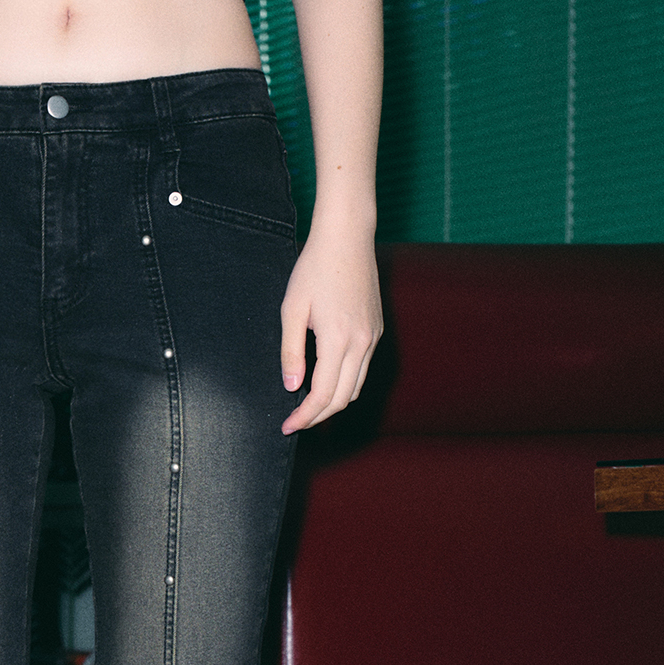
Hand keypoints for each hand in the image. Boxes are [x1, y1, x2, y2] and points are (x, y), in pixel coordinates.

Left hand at [279, 221, 382, 431]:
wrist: (347, 238)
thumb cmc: (314, 268)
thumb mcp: (292, 309)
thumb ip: (291, 351)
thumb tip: (292, 387)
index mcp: (338, 339)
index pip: (323, 395)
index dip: (304, 416)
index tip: (287, 426)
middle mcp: (362, 343)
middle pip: (342, 399)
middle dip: (318, 417)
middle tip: (295, 422)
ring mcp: (373, 337)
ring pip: (355, 387)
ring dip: (333, 404)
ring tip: (309, 408)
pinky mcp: (376, 331)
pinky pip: (363, 370)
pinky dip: (345, 384)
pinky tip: (326, 382)